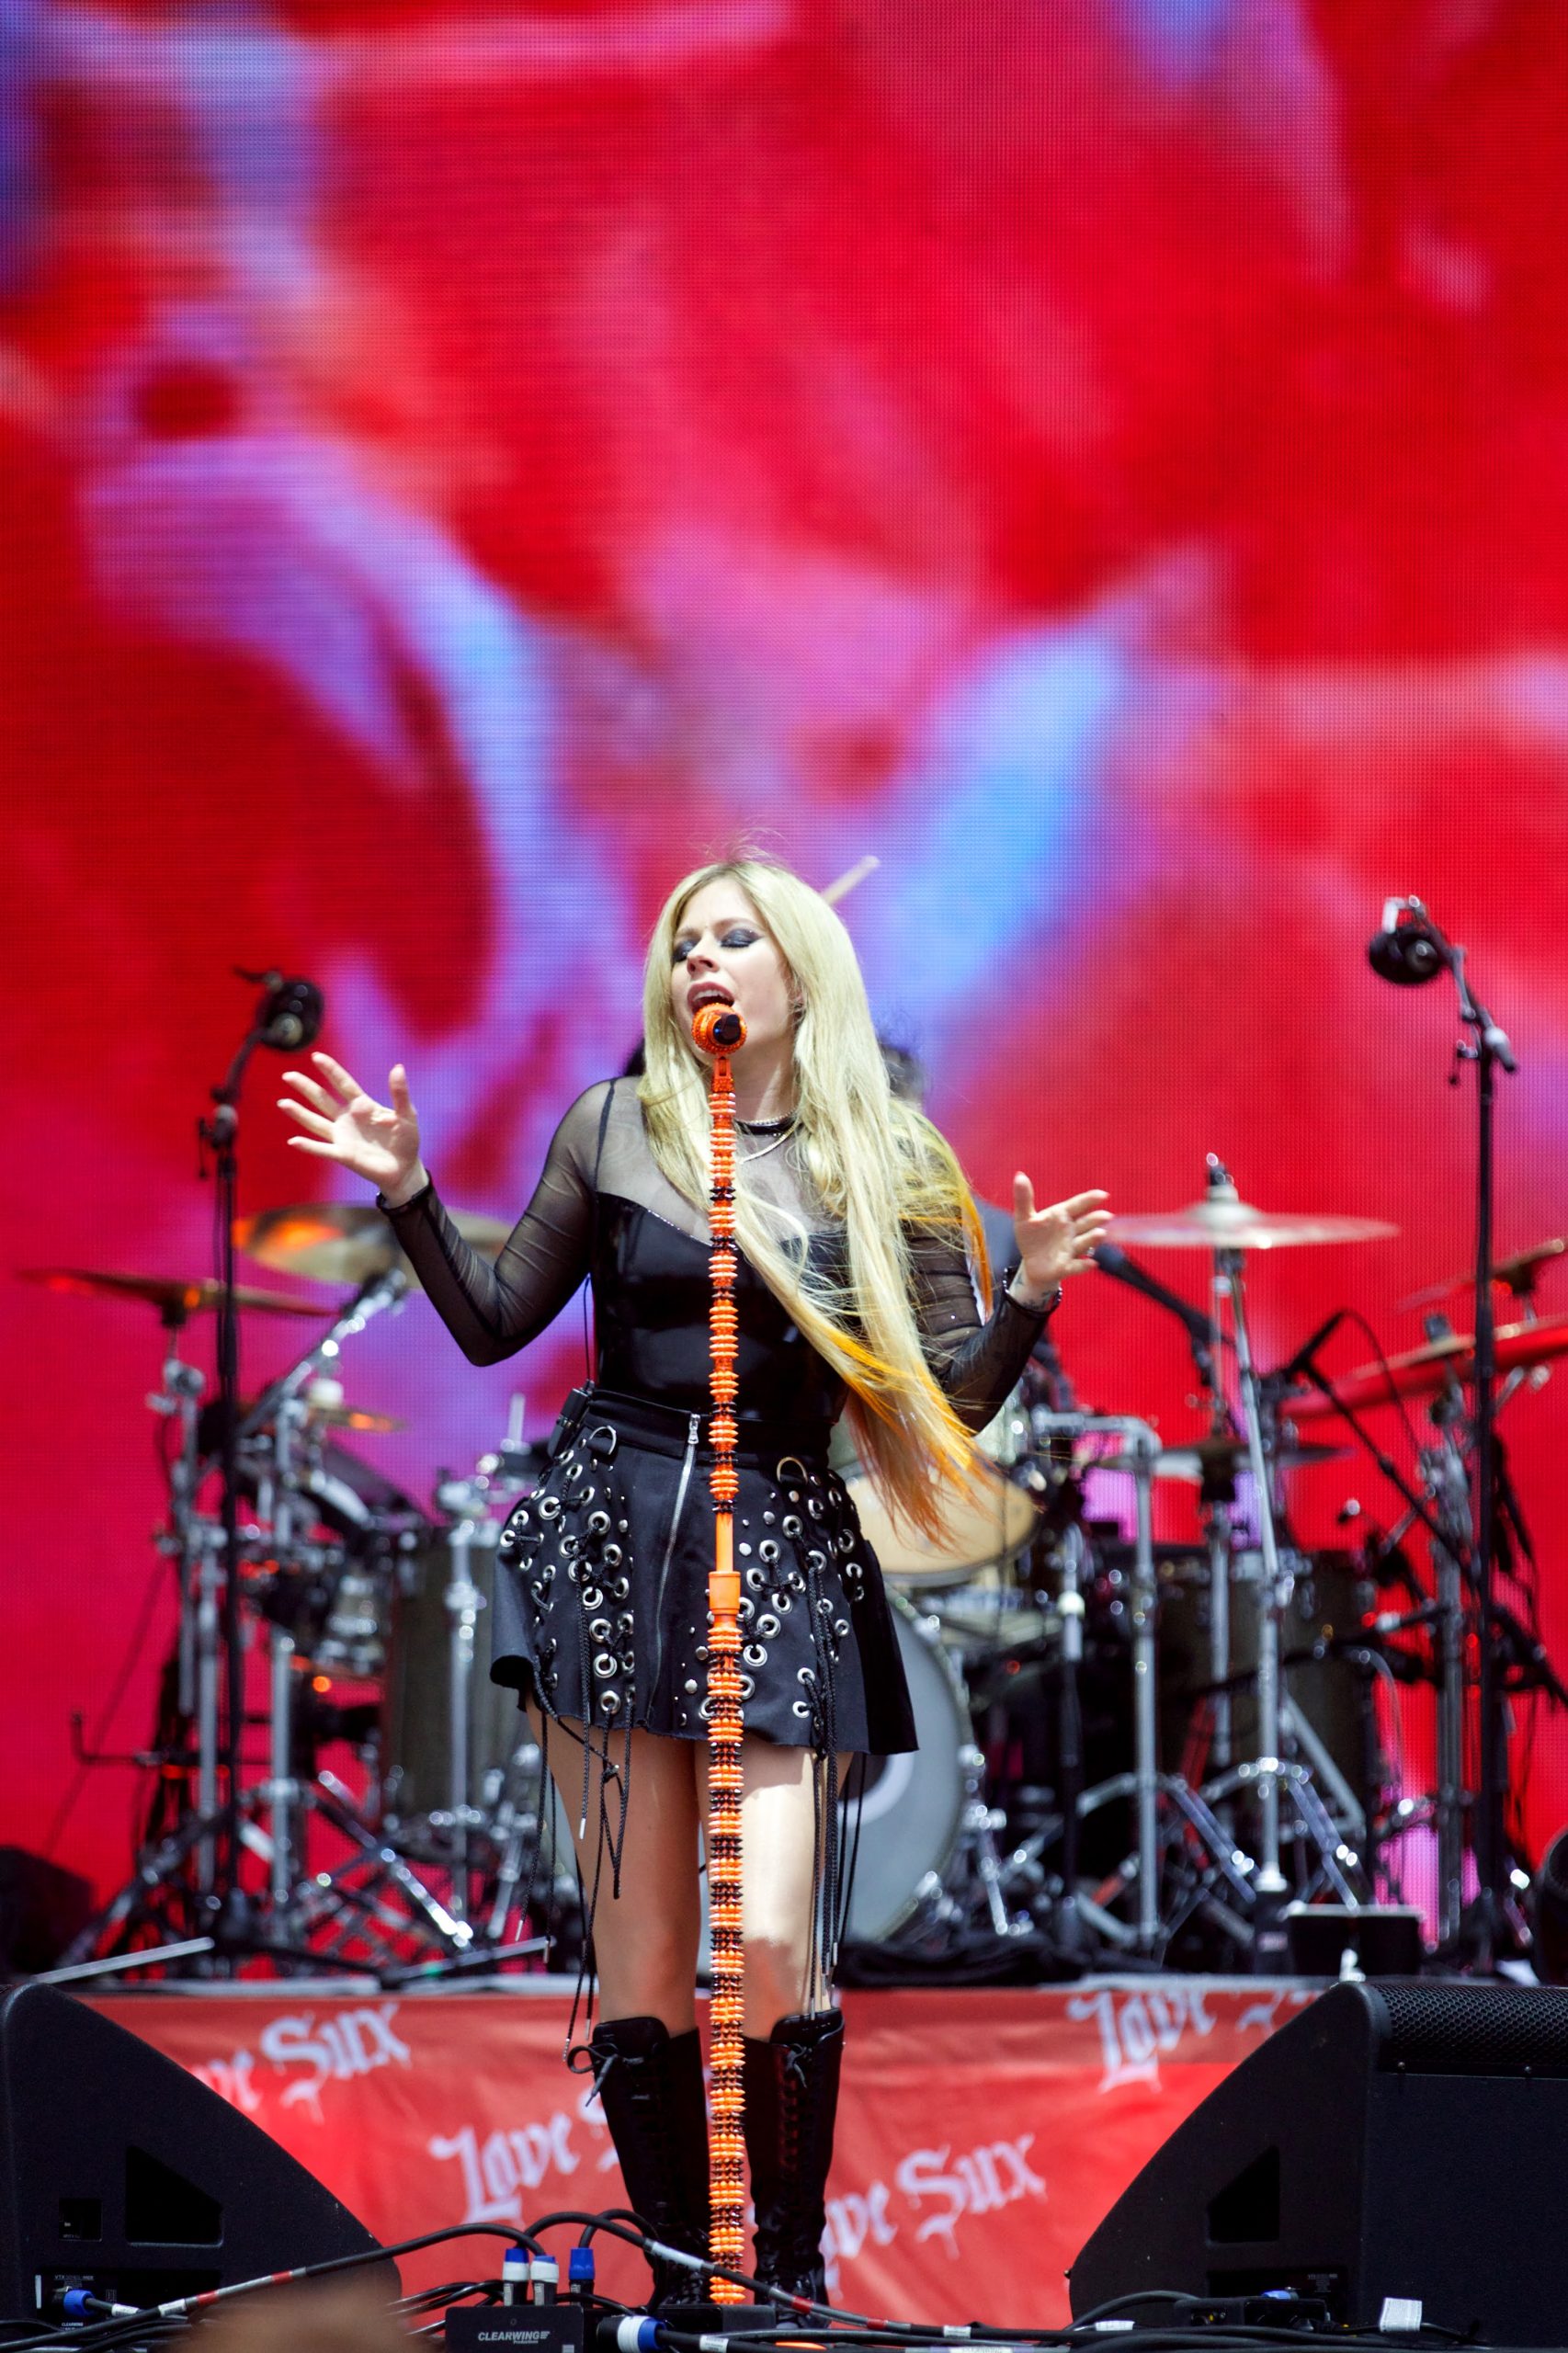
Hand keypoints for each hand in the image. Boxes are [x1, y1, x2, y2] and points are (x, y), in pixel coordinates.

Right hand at [278, 1052, 424, 1202]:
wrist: (405, 1170)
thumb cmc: (406, 1141)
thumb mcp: (407, 1114)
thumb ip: (400, 1093)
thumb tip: (397, 1067)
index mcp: (363, 1106)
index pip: (343, 1084)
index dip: (331, 1070)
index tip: (316, 1056)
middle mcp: (348, 1119)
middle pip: (323, 1099)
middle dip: (306, 1087)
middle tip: (288, 1075)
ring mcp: (343, 1137)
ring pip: (316, 1122)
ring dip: (299, 1113)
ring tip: (283, 1103)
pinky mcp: (343, 1155)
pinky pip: (323, 1149)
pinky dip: (309, 1146)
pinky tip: (294, 1141)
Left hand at [1010, 1177, 1111, 1302]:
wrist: (1032, 1264)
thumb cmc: (1031, 1238)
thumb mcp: (1024, 1218)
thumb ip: (1023, 1198)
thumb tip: (1019, 1175)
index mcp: (1061, 1216)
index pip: (1077, 1205)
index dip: (1089, 1200)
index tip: (1103, 1195)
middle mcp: (1070, 1231)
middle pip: (1085, 1223)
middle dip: (1096, 1219)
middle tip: (1106, 1215)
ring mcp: (1070, 1249)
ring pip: (1084, 1242)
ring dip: (1092, 1239)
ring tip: (1101, 1234)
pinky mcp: (1066, 1267)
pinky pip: (1076, 1266)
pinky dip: (1084, 1265)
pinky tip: (1092, 1263)